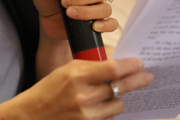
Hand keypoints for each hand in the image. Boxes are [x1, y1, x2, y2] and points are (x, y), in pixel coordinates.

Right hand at [19, 57, 152, 119]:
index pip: (112, 69)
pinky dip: (108, 111)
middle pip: (119, 88)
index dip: (130, 66)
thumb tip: (118, 66)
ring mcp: (86, 115)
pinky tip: (103, 105)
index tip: (140, 63)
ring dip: (117, 98)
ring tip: (111, 93)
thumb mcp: (67, 70)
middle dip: (136, 81)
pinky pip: (109, 118)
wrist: (32, 114)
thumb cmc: (49, 89)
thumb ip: (91, 68)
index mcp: (76, 75)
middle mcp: (83, 96)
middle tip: (147, 77)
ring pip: (117, 105)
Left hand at [33, 0, 116, 40]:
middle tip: (64, 2)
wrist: (51, 27)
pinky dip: (105, 25)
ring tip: (70, 14)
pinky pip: (112, 24)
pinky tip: (93, 26)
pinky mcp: (100, 24)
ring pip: (105, 8)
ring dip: (88, 12)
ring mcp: (99, 8)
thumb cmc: (49, 5)